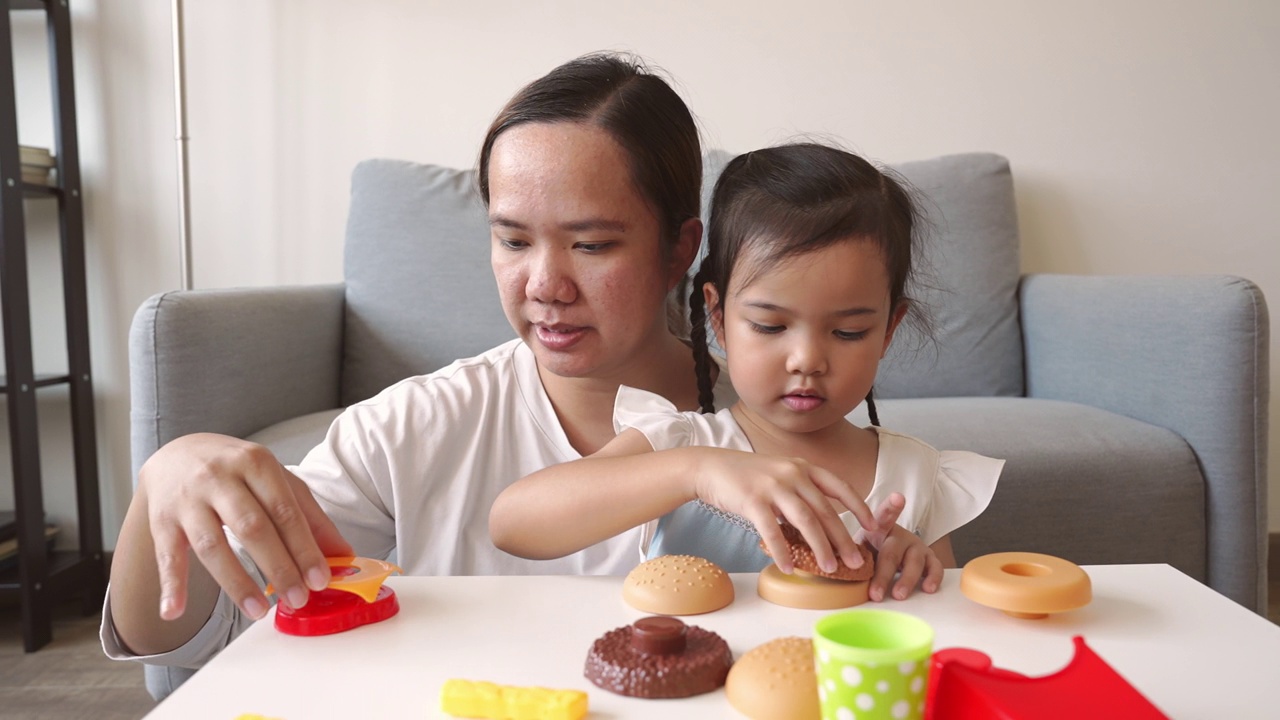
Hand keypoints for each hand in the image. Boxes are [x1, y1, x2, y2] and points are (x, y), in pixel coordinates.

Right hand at [140, 433, 352, 620]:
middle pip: (251, 528)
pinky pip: (167, 556)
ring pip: (211, 546)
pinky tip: (174, 611)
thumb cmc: (236, 472)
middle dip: (277, 568)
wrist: (175, 454)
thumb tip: (342, 555)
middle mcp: (219, 477)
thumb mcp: (276, 481)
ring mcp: (187, 499)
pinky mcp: (161, 520)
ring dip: (236, 583)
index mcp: (255, 462)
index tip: (319, 579)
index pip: (284, 510)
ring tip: (258, 612)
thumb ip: (309, 516)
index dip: (303, 547)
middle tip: (297, 600)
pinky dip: (171, 585)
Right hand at [692, 448, 877, 575]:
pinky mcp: (752, 500)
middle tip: (856, 561)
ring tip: (829, 569)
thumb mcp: (780, 473)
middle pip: (826, 510)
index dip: (859, 507)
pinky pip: (773, 530)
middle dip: (844, 538)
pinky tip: (789, 567)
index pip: (839, 487)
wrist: (710, 467)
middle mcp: (792, 474)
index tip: (873, 527)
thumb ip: (801, 490)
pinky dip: (783, 551)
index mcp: (803, 467)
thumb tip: (822, 521)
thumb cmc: (747, 475)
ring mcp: (773, 486)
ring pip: (806, 521)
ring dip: (820, 547)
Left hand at [854, 493, 943, 600]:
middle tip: (875, 593)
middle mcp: (900, 535)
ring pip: (914, 561)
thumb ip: (848, 551)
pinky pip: (935, 567)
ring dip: (906, 579)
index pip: (884, 515)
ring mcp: (916, 546)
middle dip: (883, 574)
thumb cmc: (871, 549)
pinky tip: (927, 588)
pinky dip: (933, 577)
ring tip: (898, 595)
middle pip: (892, 551)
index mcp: (880, 528)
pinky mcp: (929, 558)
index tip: (897, 498)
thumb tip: (826, 561)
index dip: (891, 506)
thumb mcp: (859, 546)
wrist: (891, 552)